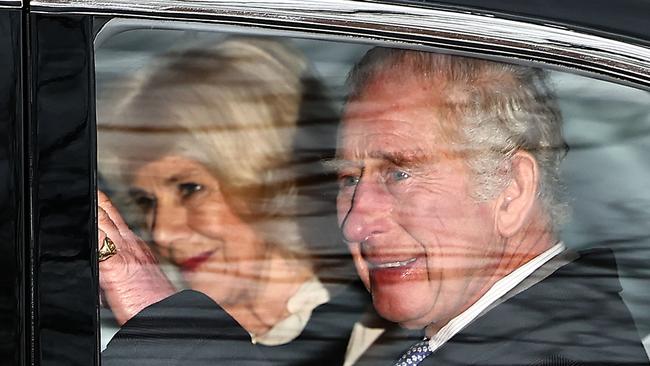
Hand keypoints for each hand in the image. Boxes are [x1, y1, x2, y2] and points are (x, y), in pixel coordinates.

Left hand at [98, 190, 174, 324]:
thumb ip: (120, 268)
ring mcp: (123, 253)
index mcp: (137, 247)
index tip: (95, 194)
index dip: (103, 203)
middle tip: (85, 186)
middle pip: (108, 214)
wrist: (165, 315)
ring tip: (83, 195)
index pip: (115, 218)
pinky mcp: (114, 266)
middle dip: (97, 199)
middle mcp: (131, 245)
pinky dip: (92, 228)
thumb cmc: (152, 302)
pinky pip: (99, 241)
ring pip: (103, 221)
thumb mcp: (138, 278)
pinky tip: (87, 219)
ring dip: (93, 208)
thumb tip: (104, 268)